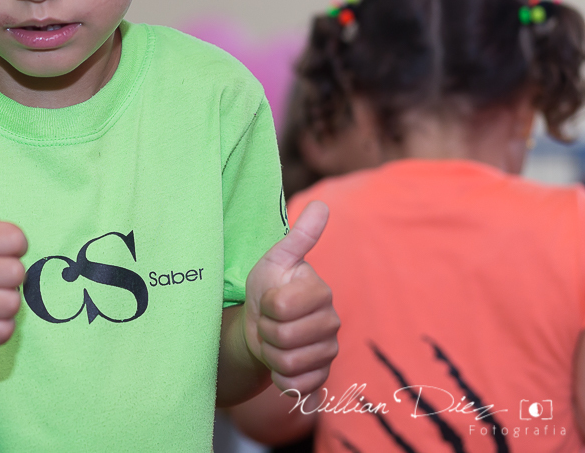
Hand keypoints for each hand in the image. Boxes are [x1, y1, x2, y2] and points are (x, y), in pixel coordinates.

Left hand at [244, 201, 339, 394]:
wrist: (260, 326)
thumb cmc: (267, 288)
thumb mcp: (276, 259)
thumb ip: (299, 236)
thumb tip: (321, 205)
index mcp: (320, 292)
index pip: (282, 306)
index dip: (266, 305)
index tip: (268, 299)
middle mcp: (331, 322)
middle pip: (285, 337)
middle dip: (266, 331)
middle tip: (268, 321)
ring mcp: (328, 351)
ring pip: (288, 363)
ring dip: (270, 353)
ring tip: (273, 339)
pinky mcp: (321, 377)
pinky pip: (297, 386)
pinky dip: (280, 377)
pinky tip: (280, 362)